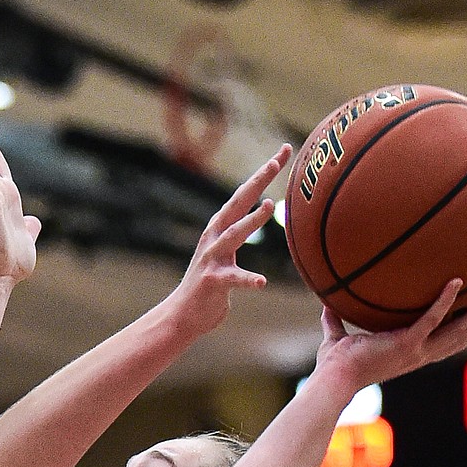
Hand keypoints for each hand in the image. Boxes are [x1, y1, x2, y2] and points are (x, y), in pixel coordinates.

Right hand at [166, 145, 290, 337]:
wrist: (181, 315)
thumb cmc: (208, 286)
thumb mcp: (225, 255)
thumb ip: (238, 236)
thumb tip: (262, 218)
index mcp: (220, 228)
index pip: (245, 194)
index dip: (264, 172)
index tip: (284, 150)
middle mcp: (214, 237)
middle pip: (238, 203)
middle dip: (257, 181)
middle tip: (275, 161)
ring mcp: (212, 258)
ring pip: (235, 234)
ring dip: (252, 220)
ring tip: (270, 206)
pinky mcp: (213, 282)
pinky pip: (233, 279)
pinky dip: (247, 280)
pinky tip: (261, 283)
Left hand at [315, 280, 466, 395]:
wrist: (332, 379)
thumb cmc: (334, 366)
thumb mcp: (337, 339)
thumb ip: (336, 323)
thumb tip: (326, 306)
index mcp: (408, 354)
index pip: (442, 342)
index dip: (461, 331)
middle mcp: (417, 355)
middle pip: (460, 339)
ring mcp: (415, 351)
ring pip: (457, 332)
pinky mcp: (407, 343)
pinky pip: (432, 318)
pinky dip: (444, 300)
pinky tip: (456, 281)